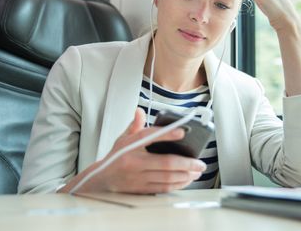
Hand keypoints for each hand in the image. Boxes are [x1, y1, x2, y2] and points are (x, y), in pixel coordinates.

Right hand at [60, 108, 206, 193]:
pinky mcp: (141, 189)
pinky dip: (177, 184)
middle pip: (165, 163)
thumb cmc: (115, 158)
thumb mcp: (122, 139)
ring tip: (197, 171)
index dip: (167, 134)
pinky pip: (163, 188)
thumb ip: (134, 125)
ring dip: (185, 175)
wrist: (101, 180)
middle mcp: (134, 163)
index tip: (182, 131)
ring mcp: (138, 178)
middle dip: (186, 163)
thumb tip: (139, 111)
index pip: (149, 137)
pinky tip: (186, 180)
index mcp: (129, 147)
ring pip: (167, 178)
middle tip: (200, 162)